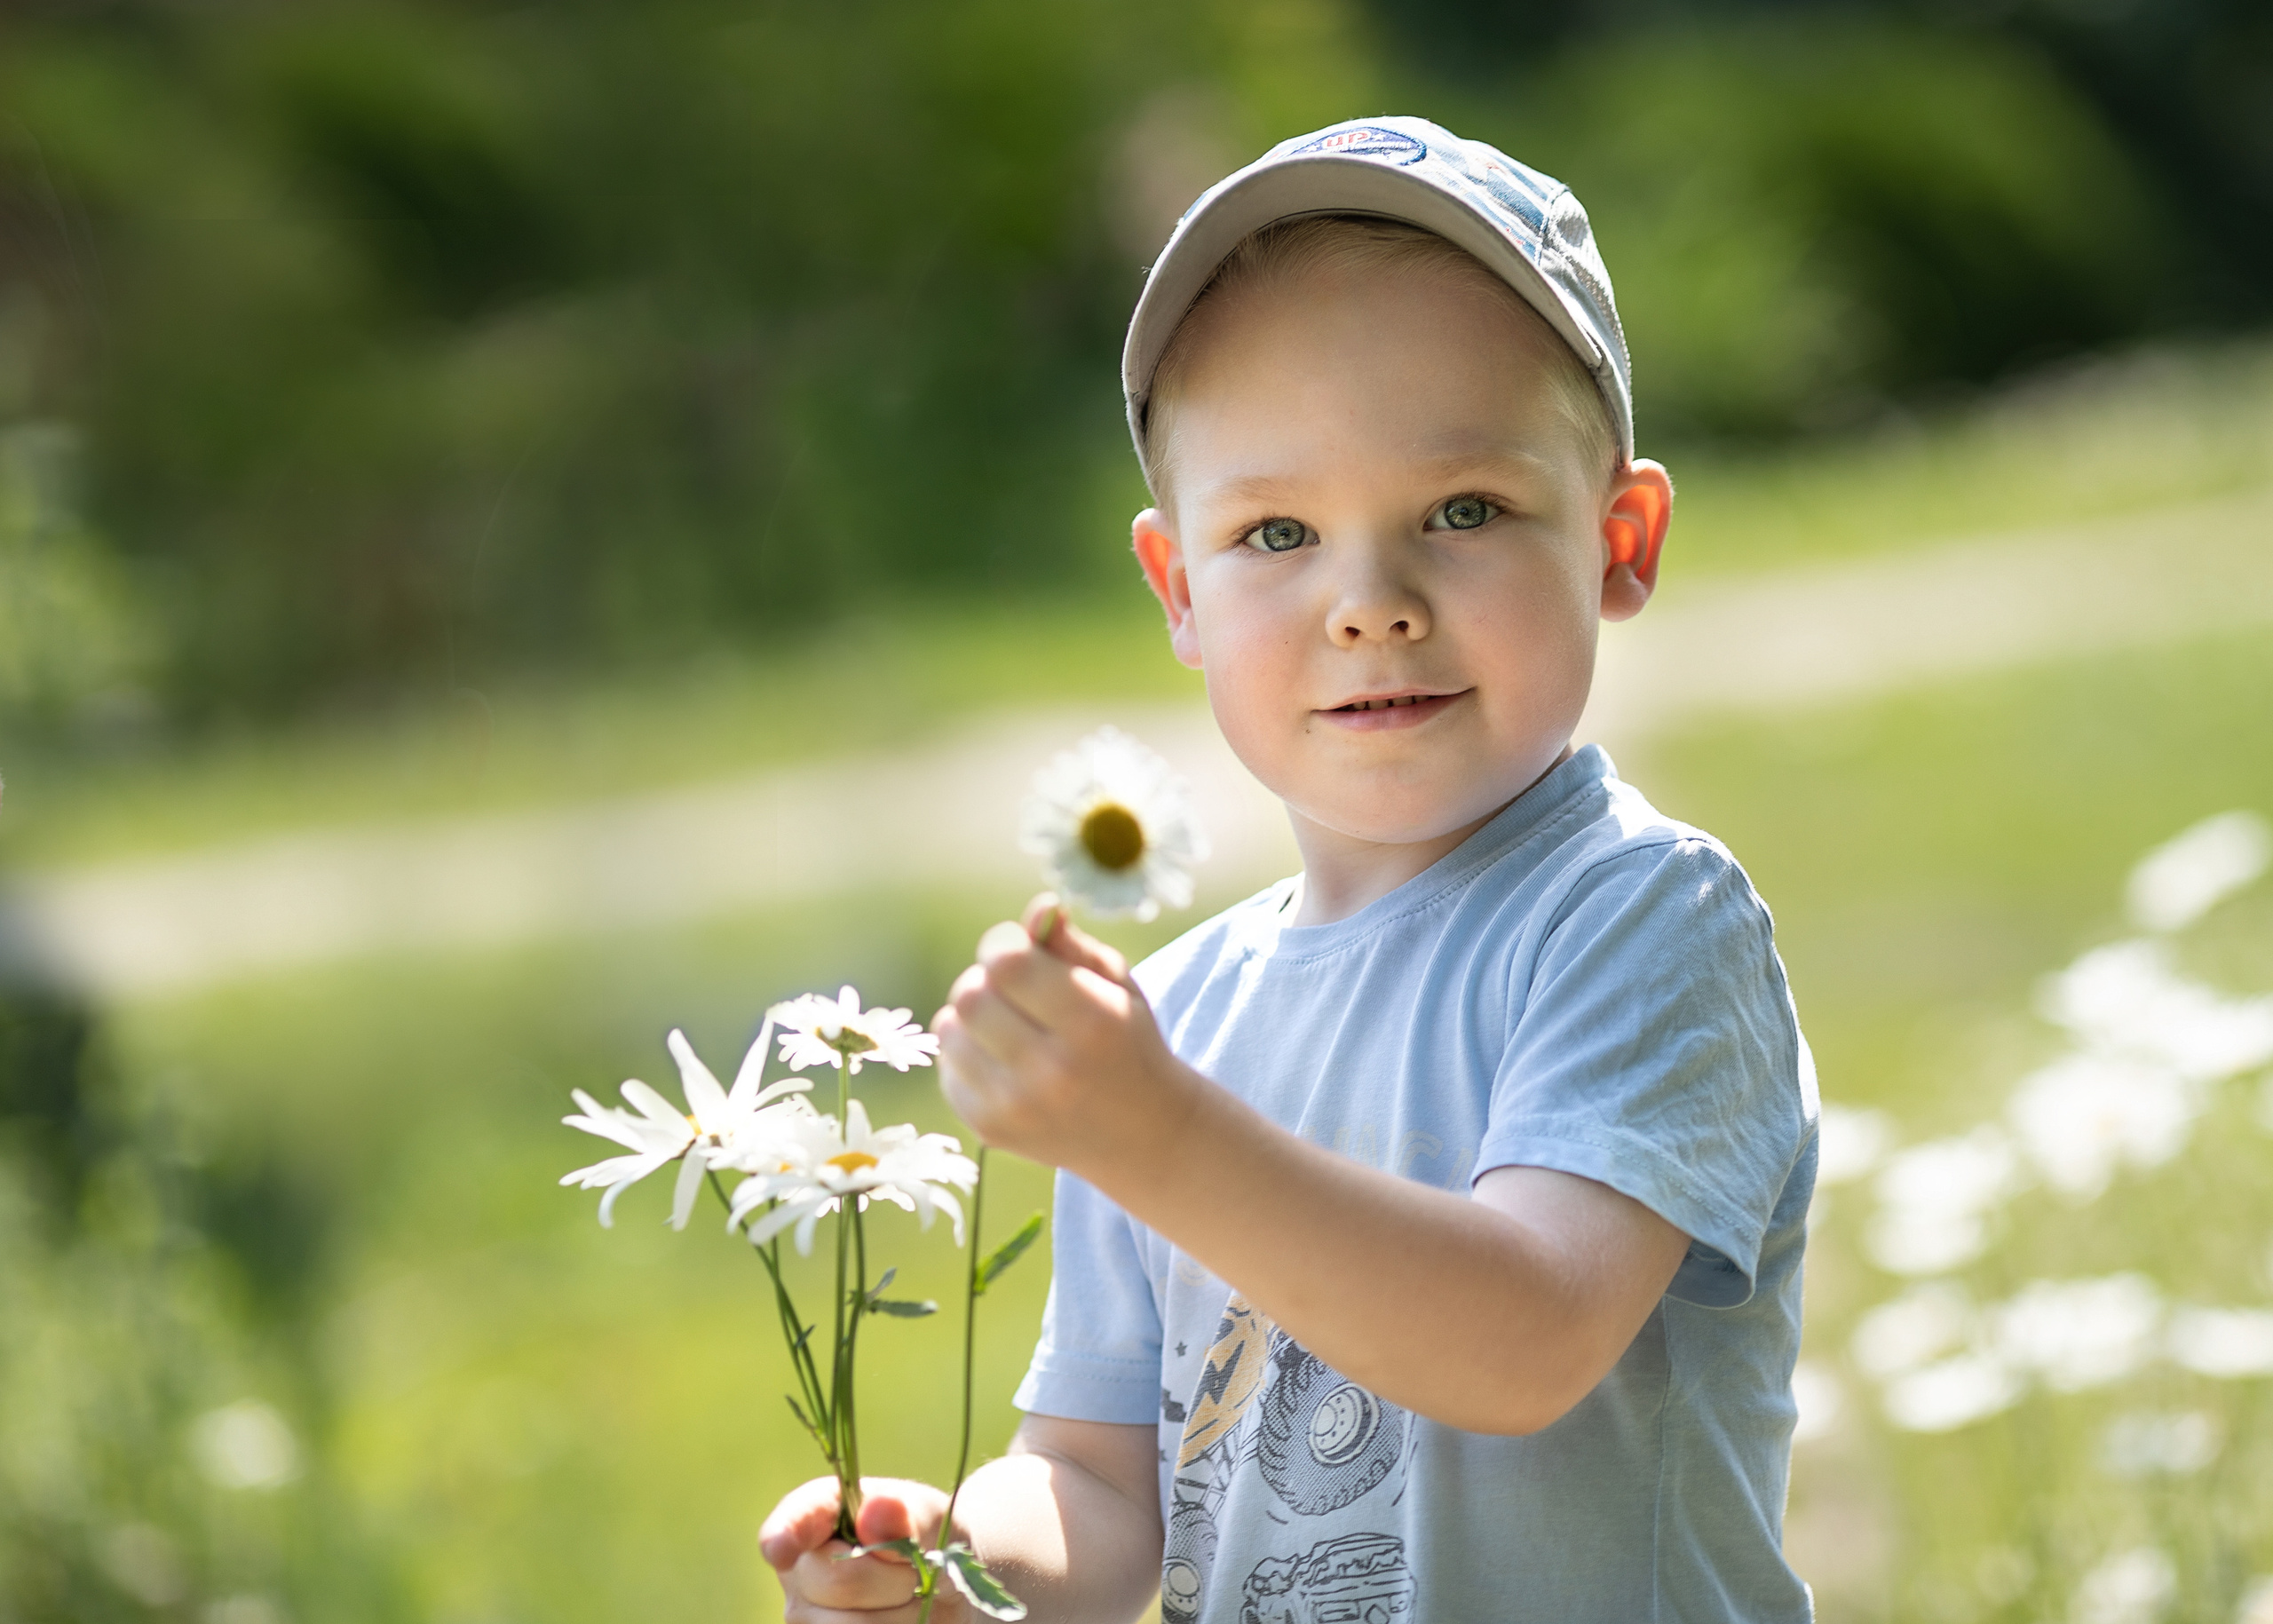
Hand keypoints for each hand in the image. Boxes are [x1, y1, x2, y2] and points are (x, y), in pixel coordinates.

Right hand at [761, 1476, 968, 1622]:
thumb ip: (906, 1514)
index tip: (781, 1549)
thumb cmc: (926, 1538)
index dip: (784, 1533)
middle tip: (915, 1569)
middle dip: (897, 1579)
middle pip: (841, 1582)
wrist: (941, 1587)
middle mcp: (799, 1567)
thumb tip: (878, 1508)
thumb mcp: (928, 1517)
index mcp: (818, 1513)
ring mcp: (805, 1616)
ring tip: (910, 1596)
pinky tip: (900, 1619)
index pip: (793, 1522)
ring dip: (905, 1614)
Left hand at [933, 894, 1203, 1178]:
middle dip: (986, 980)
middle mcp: (1053, 1070)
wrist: (1142, 1134)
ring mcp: (1016, 1106)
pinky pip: (947, 1067)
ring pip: (949, 1028)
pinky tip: (1004, 1062)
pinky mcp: (989, 1129)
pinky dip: (967, 1054)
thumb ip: (1072, 945)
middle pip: (970, 995)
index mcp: (1093, 1023)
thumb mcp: (1116, 986)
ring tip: (1009, 1026)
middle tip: (1014, 990)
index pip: (1007, 964)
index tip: (1019, 950)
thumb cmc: (1126, 1042)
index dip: (1004, 945)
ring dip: (971, 1017)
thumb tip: (1041, 907)